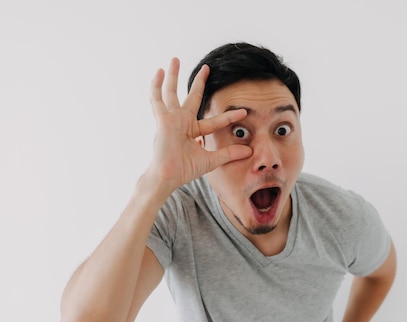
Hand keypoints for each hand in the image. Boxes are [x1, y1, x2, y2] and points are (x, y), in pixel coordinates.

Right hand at [147, 57, 251, 192]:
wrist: (169, 177)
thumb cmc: (184, 170)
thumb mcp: (211, 160)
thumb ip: (228, 154)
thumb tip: (249, 151)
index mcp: (193, 132)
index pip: (214, 121)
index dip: (229, 116)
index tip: (243, 112)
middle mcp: (182, 122)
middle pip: (193, 97)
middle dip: (199, 82)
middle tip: (206, 67)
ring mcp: (171, 119)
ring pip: (172, 93)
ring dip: (174, 76)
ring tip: (175, 59)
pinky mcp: (162, 119)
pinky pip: (157, 99)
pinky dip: (157, 85)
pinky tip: (159, 72)